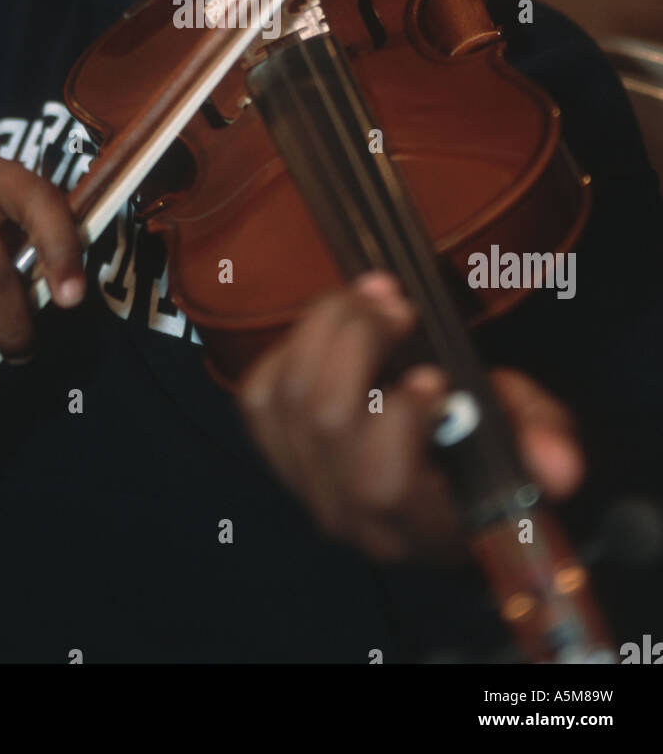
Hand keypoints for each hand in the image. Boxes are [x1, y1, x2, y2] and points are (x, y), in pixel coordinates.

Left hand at [236, 272, 583, 563]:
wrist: (436, 477)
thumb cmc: (483, 451)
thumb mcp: (526, 439)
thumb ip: (542, 444)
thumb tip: (558, 463)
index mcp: (419, 525)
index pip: (383, 483)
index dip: (401, 417)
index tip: (436, 375)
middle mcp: (352, 517)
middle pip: (328, 419)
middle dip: (359, 340)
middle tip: (397, 300)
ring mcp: (307, 487)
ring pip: (288, 396)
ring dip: (325, 326)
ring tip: (370, 295)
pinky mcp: (276, 454)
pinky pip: (260, 395)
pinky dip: (289, 350)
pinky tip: (330, 331)